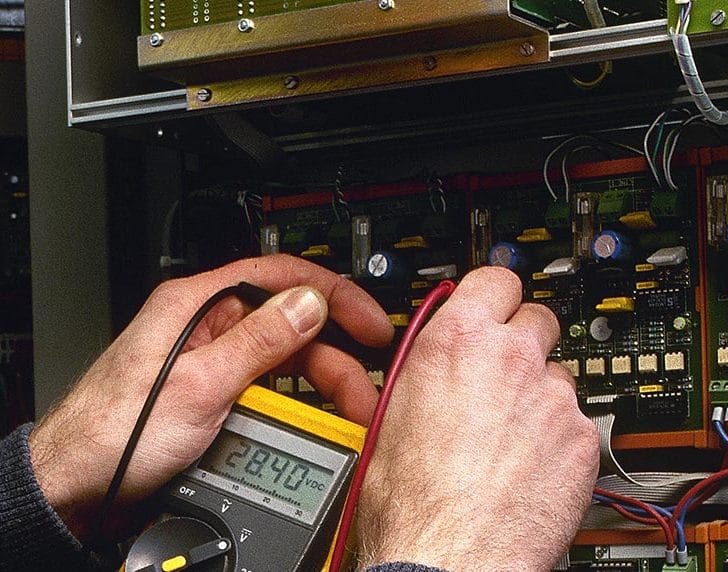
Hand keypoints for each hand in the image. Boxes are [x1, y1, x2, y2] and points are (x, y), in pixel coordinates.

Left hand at [28, 255, 392, 540]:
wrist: (76, 488)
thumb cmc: (114, 435)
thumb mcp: (201, 385)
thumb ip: (260, 341)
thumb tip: (309, 304)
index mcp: (196, 305)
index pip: (280, 276)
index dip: (334, 293)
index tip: (369, 321)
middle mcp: (206, 327)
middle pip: (290, 325)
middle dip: (333, 355)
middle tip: (363, 386)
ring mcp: (209, 361)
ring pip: (282, 361)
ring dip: (317, 386)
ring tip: (344, 412)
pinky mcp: (212, 394)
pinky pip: (265, 390)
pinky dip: (293, 406)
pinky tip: (306, 422)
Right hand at [356, 267, 599, 571]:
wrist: (448, 558)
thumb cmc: (410, 504)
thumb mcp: (389, 418)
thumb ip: (426, 372)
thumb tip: (430, 365)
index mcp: (456, 343)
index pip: (496, 280)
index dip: (496, 297)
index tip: (497, 308)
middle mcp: (510, 359)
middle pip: (538, 319)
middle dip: (524, 344)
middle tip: (506, 378)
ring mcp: (552, 398)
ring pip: (559, 376)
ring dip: (541, 398)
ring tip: (514, 441)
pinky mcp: (582, 438)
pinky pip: (577, 424)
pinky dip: (560, 443)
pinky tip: (533, 471)